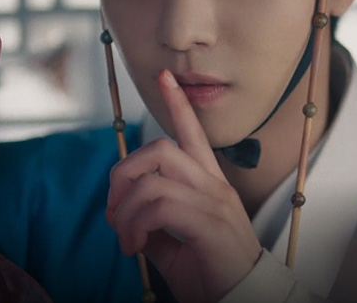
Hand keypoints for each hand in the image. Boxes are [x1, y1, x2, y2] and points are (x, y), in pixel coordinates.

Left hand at [106, 69, 261, 302]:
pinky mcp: (208, 223)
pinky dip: (134, 225)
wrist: (241, 302)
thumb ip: (151, 222)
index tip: (165, 76)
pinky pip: (158, 206)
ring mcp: (213, 202)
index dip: (178, 103)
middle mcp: (214, 186)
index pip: (193, 134)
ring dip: (125, 208)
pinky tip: (133, 246)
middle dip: (124, 172)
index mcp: (209, 184)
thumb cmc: (210, 272)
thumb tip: (123, 214)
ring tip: (124, 236)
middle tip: (114, 208)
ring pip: (153, 179)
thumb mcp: (172, 243)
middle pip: (160, 149)